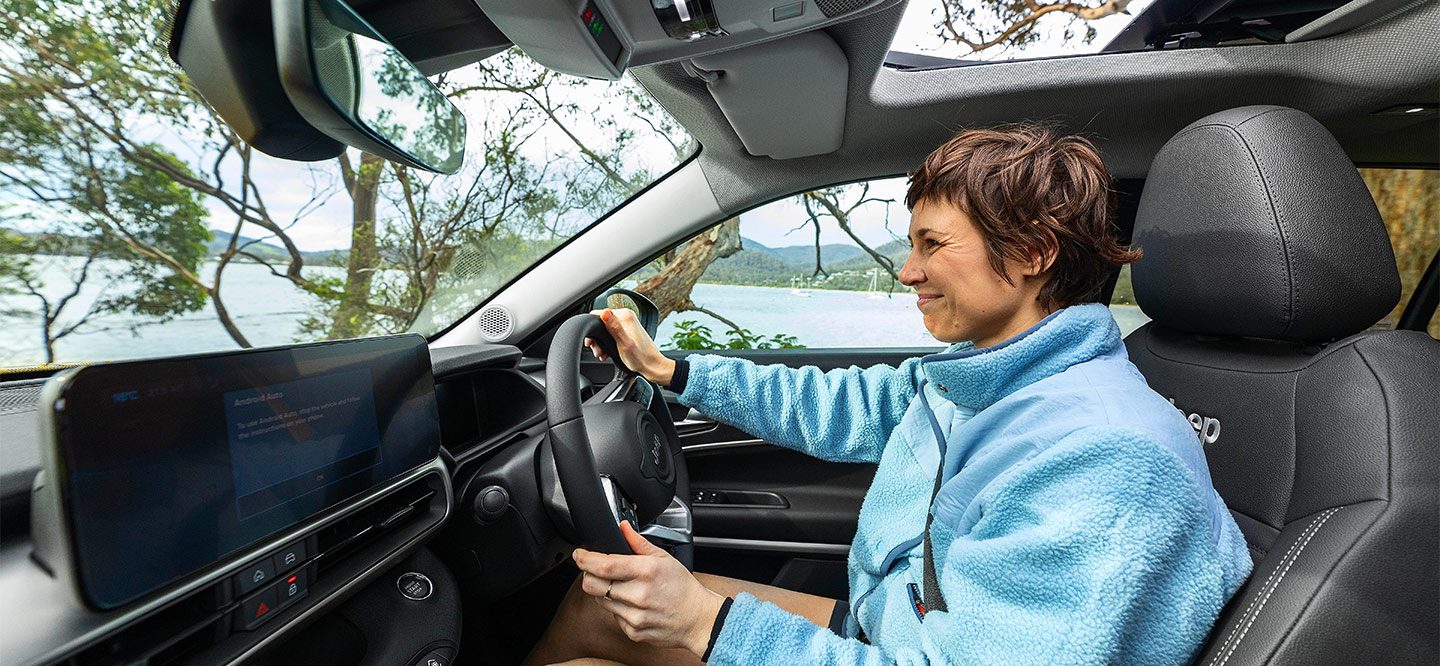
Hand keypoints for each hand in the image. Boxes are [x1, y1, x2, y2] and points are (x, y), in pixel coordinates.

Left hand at [572, 521, 726, 656]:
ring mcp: (635, 616)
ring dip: (604, 591)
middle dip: (588, 575)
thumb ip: (638, 542)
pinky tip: (632, 603)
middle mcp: (639, 595)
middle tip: (595, 570)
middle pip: (593, 585)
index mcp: (646, 571)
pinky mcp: (633, 631)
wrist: (697, 619)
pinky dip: (617, 608)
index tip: (579, 554)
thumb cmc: (682, 587)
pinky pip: (613, 616)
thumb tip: (623, 527)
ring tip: (623, 587)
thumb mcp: (664, 558)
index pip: (604, 565)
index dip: (585, 559)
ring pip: (600, 600)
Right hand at [584, 308, 676, 385]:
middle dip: (596, 338)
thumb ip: (614, 327)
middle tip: (597, 350)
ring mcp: (626, 325)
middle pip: (600, 323)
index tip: (591, 342)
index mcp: (625, 316)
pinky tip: (606, 353)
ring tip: (602, 354)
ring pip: (604, 330)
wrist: (652, 366)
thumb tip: (604, 312)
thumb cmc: (641, 357)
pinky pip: (611, 335)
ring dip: (600, 343)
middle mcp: (626, 317)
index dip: (591, 328)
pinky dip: (606, 344)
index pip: (598, 314)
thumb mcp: (624, 343)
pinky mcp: (626, 332)